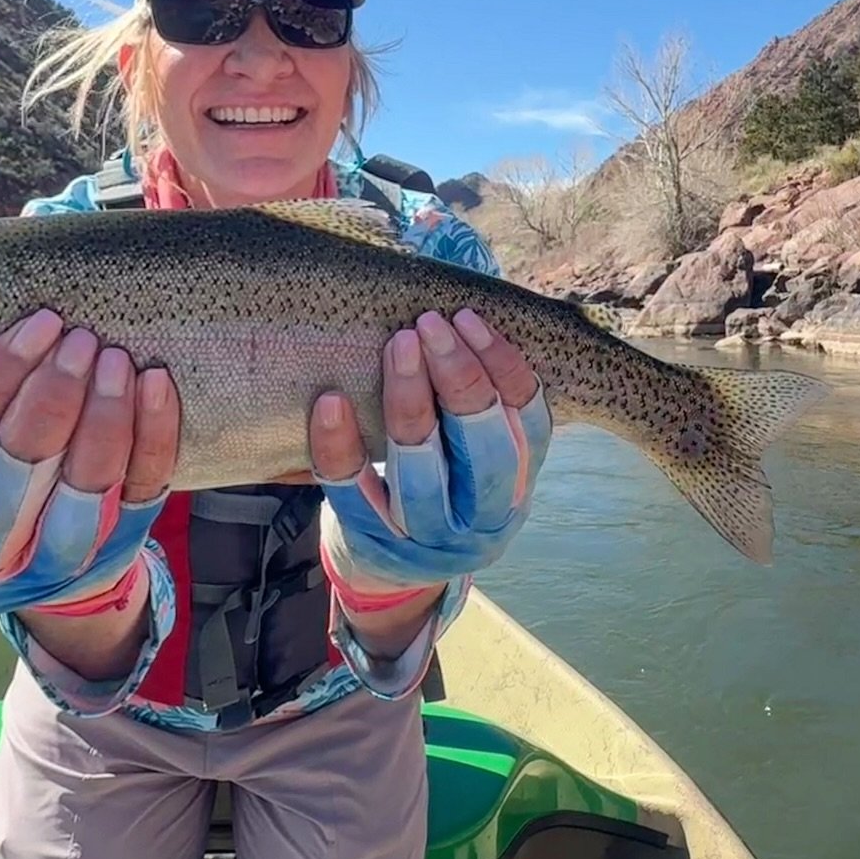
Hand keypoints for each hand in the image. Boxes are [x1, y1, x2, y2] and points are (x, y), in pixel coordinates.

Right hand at [0, 308, 179, 617]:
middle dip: (47, 403)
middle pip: (7, 482)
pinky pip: (137, 499)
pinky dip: (151, 439)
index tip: (33, 326)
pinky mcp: (110, 559)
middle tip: (77, 340)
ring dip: (102, 423)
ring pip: (78, 502)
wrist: (40, 567)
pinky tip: (154, 385)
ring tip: (115, 359)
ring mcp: (46, 569)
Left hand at [310, 307, 551, 596]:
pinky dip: (340, 446)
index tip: (469, 317)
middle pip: (483, 446)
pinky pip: (353, 493)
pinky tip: (331, 400)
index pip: (529, 420)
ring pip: (420, 469)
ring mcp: (428, 539)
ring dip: (408, 399)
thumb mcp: (471, 448)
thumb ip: (478, 387)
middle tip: (432, 323)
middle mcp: (484, 518)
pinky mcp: (374, 545)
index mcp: (518, 481)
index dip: (503, 365)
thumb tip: (460, 287)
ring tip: (397, 343)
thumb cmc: (438, 479)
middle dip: (460, 378)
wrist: (391, 571)